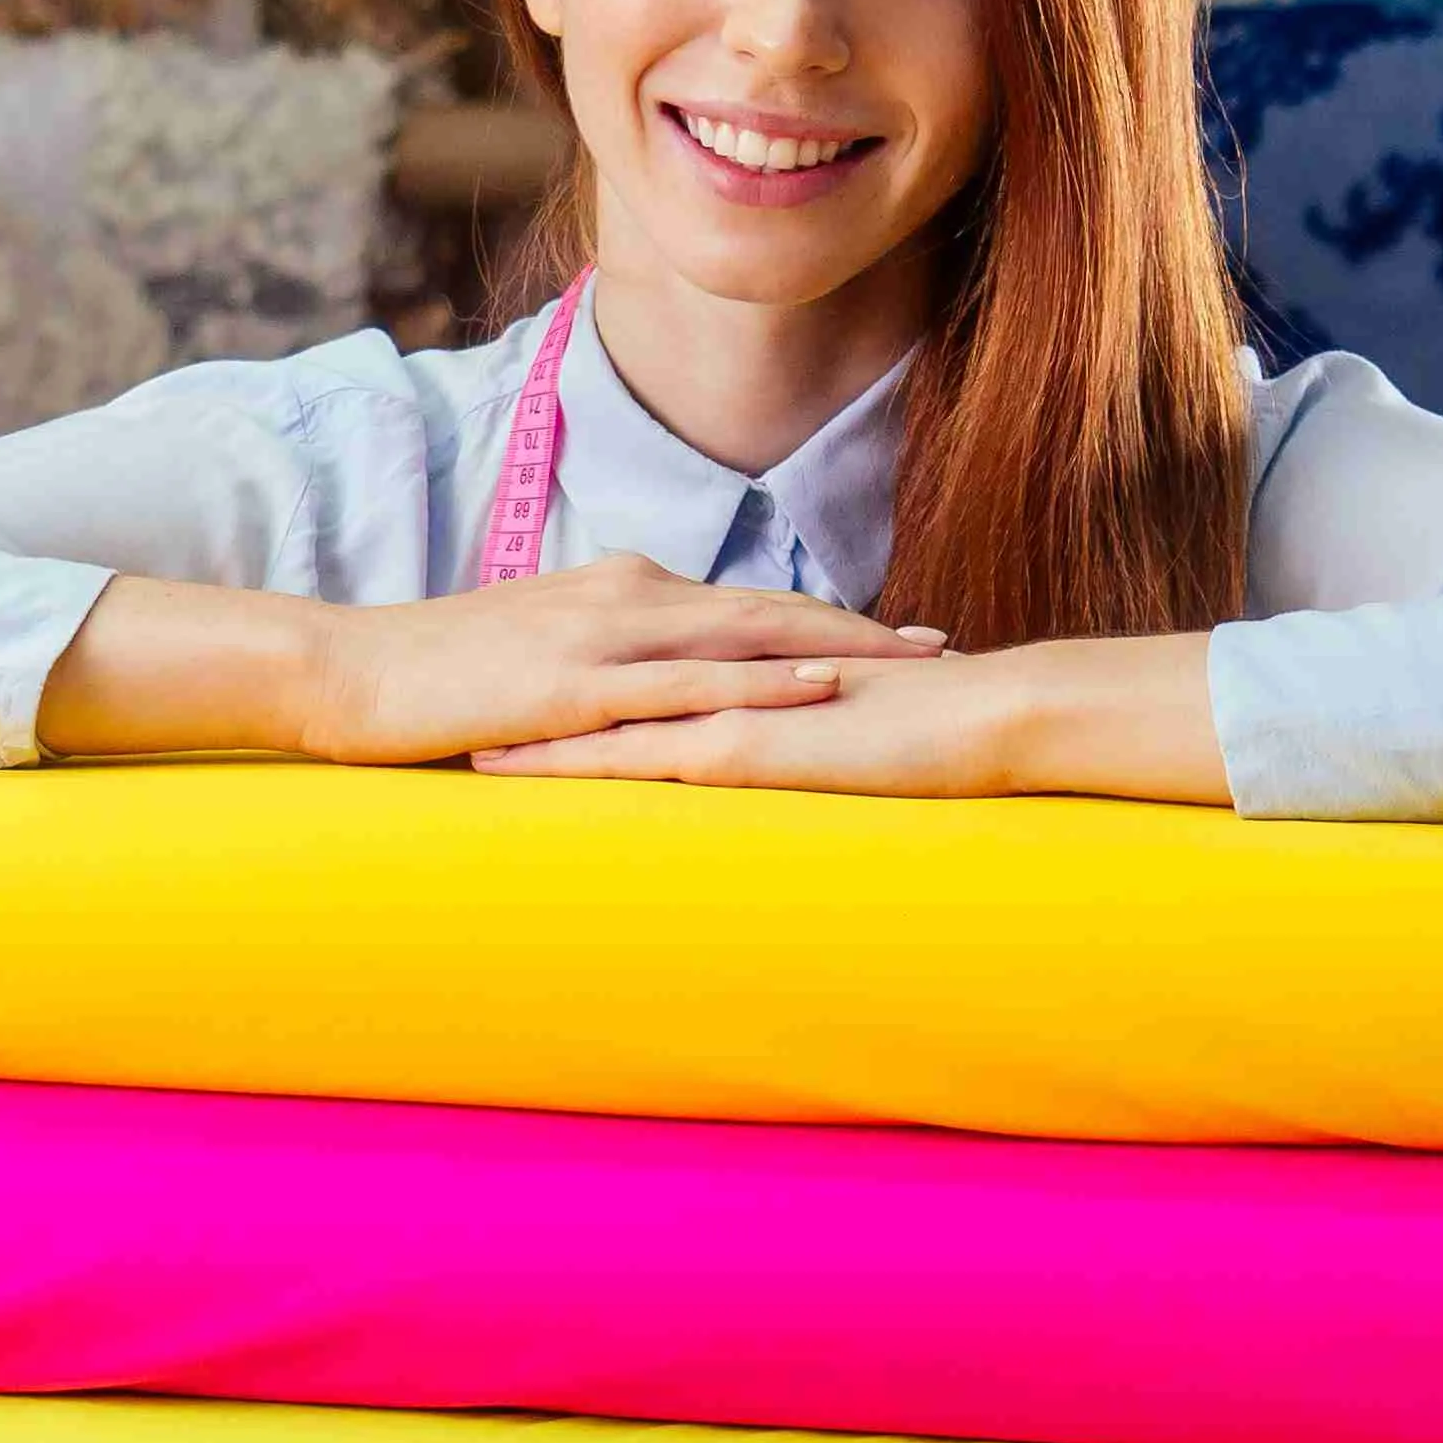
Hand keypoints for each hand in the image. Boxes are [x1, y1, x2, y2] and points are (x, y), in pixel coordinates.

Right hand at [36, 557, 938, 765]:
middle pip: (768, 611)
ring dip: (837, 648)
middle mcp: (625, 598)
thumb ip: (593, 671)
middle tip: (943, 645)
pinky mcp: (578, 683)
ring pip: (747, 637)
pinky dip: (761, 682)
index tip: (889, 639)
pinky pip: (688, 682)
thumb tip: (637, 703)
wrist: (344, 671)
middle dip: (859, 629)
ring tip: (914, 664)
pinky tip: (817, 691)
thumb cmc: (428, 678)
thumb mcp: (527, 663)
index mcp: (616, 592)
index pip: (739, 607)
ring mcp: (604, 636)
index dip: (819, 623)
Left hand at [472, 632, 1228, 803]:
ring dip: (527, 727)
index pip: (640, 670)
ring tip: (454, 740)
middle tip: (451, 705)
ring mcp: (726, 706)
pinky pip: (636, 755)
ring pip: (600, 714)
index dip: (571, 676)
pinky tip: (515, 772)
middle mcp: (719, 678)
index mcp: (742, 671)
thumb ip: (798, 724)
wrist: (990, 715)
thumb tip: (775, 741)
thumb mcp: (841, 725)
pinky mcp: (741, 745)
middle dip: (525, 692)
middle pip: (601, 682)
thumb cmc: (930, 724)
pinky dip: (569, 760)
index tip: (506, 687)